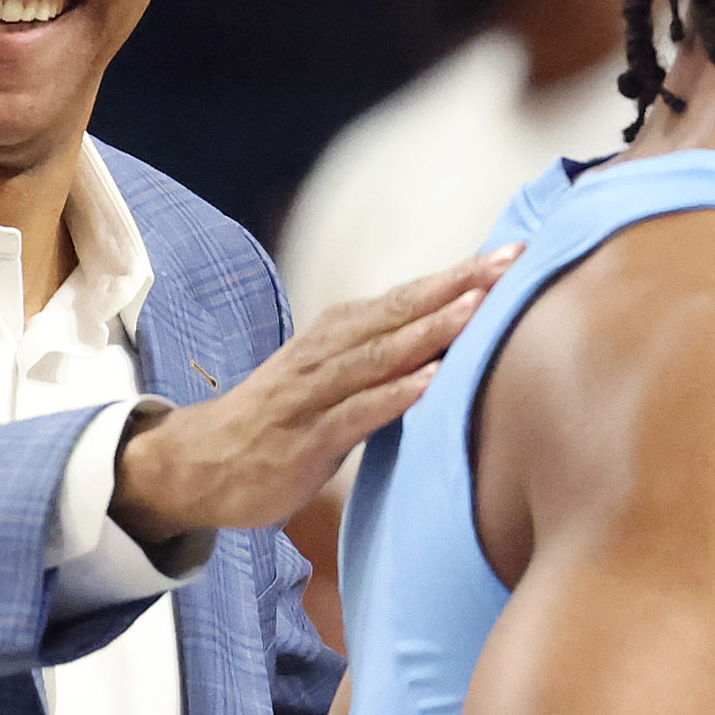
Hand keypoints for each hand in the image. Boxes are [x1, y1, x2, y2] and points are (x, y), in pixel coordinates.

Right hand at [109, 249, 515, 544]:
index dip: (461, 274)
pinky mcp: (305, 440)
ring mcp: (314, 394)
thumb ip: (385, 360)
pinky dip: (393, 397)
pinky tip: (429, 383)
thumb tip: (452, 344)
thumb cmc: (281, 421)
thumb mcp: (335, 380)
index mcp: (340, 334)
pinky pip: (354, 414)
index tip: (515, 252)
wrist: (200, 463)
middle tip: (511, 261)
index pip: (409, 296)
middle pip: (400, 311)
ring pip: (379, 355)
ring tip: (476, 309)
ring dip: (428, 331)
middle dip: (458, 286)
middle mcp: (328, 352)